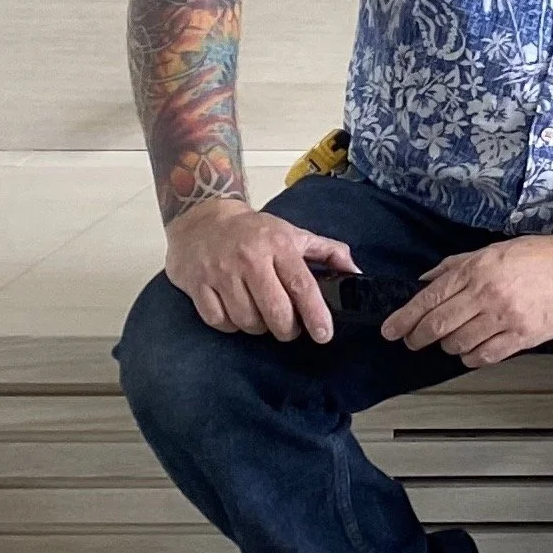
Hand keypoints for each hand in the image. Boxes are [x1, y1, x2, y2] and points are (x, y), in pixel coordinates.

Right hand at [165, 199, 359, 343]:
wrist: (202, 218)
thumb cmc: (253, 231)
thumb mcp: (292, 233)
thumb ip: (326, 251)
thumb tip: (355, 272)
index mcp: (278, 244)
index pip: (301, 284)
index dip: (315, 313)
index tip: (324, 334)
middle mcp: (250, 259)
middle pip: (275, 311)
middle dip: (287, 329)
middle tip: (289, 327)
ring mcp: (221, 272)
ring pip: (247, 321)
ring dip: (258, 327)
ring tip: (260, 314)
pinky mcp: (197, 285)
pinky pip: (220, 322)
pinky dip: (231, 325)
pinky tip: (235, 312)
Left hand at [381, 229, 552, 367]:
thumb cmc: (536, 254)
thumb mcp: (492, 250)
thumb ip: (456, 265)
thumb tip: (425, 280)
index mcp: (477, 269)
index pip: (431, 298)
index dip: (406, 317)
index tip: (390, 331)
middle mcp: (487, 294)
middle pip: (439, 324)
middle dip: (418, 336)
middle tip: (412, 342)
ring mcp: (505, 317)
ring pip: (460, 343)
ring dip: (448, 346)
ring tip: (449, 342)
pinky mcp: (523, 337)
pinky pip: (486, 356)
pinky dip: (472, 358)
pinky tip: (471, 353)